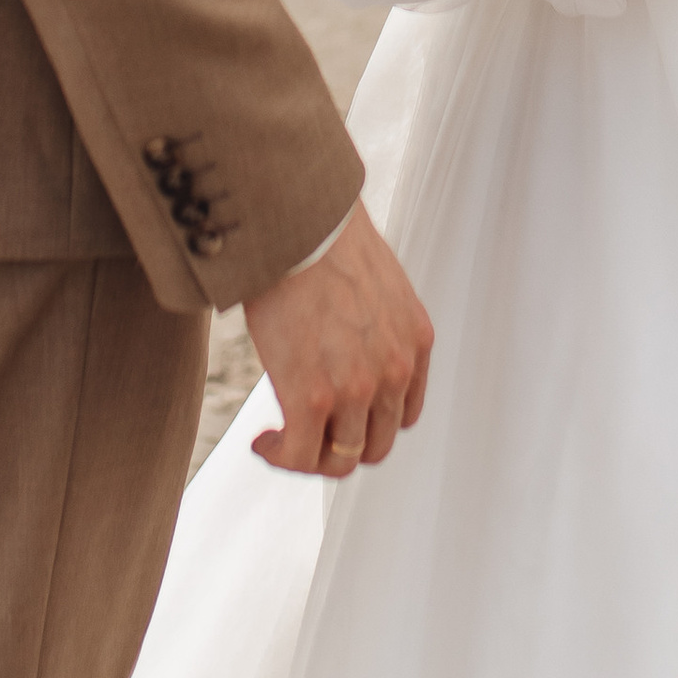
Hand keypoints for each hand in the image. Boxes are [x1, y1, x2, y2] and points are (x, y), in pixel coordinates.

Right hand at [242, 202, 432, 476]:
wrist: (296, 220)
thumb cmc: (321, 236)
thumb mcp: (374, 281)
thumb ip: (374, 320)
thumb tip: (343, 335)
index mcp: (415, 341)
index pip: (402, 414)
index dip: (366, 424)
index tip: (334, 417)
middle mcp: (395, 370)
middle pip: (374, 444)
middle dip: (337, 445)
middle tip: (302, 433)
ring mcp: (357, 388)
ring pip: (340, 458)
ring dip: (307, 456)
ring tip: (277, 439)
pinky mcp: (313, 396)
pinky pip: (300, 454)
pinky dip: (280, 455)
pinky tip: (262, 440)